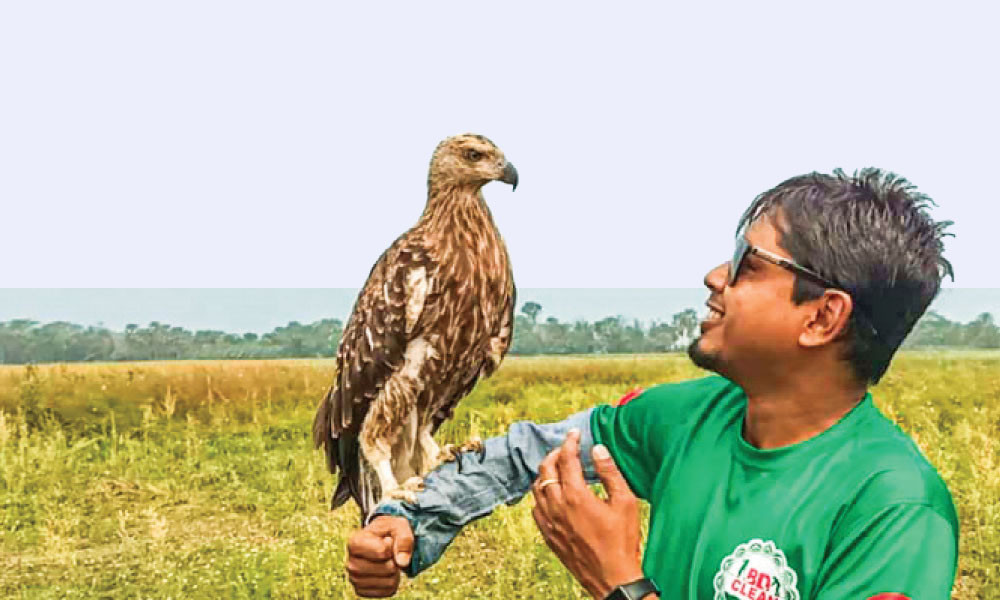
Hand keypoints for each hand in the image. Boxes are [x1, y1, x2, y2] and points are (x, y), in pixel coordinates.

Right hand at [345, 516, 413, 597]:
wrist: (380, 541)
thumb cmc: (388, 532)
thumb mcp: (398, 525)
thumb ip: (403, 539)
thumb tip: (402, 563)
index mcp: (355, 543)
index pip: (383, 551)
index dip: (392, 545)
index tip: (387, 540)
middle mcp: (351, 563)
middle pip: (387, 568)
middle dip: (395, 560)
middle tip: (390, 553)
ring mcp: (355, 579)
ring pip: (389, 582)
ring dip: (396, 572)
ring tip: (388, 562)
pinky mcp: (362, 591)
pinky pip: (387, 591)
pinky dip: (393, 582)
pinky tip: (386, 573)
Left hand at [531, 430, 643, 599]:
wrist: (612, 578)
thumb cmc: (622, 542)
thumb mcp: (625, 502)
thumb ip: (610, 473)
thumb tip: (597, 449)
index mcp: (575, 496)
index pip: (566, 459)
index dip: (570, 442)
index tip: (575, 434)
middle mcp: (557, 507)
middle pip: (545, 470)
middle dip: (554, 454)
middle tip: (566, 449)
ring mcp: (550, 522)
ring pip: (537, 488)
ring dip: (545, 473)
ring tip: (558, 468)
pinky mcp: (548, 536)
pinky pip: (536, 509)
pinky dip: (541, 495)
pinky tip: (552, 495)